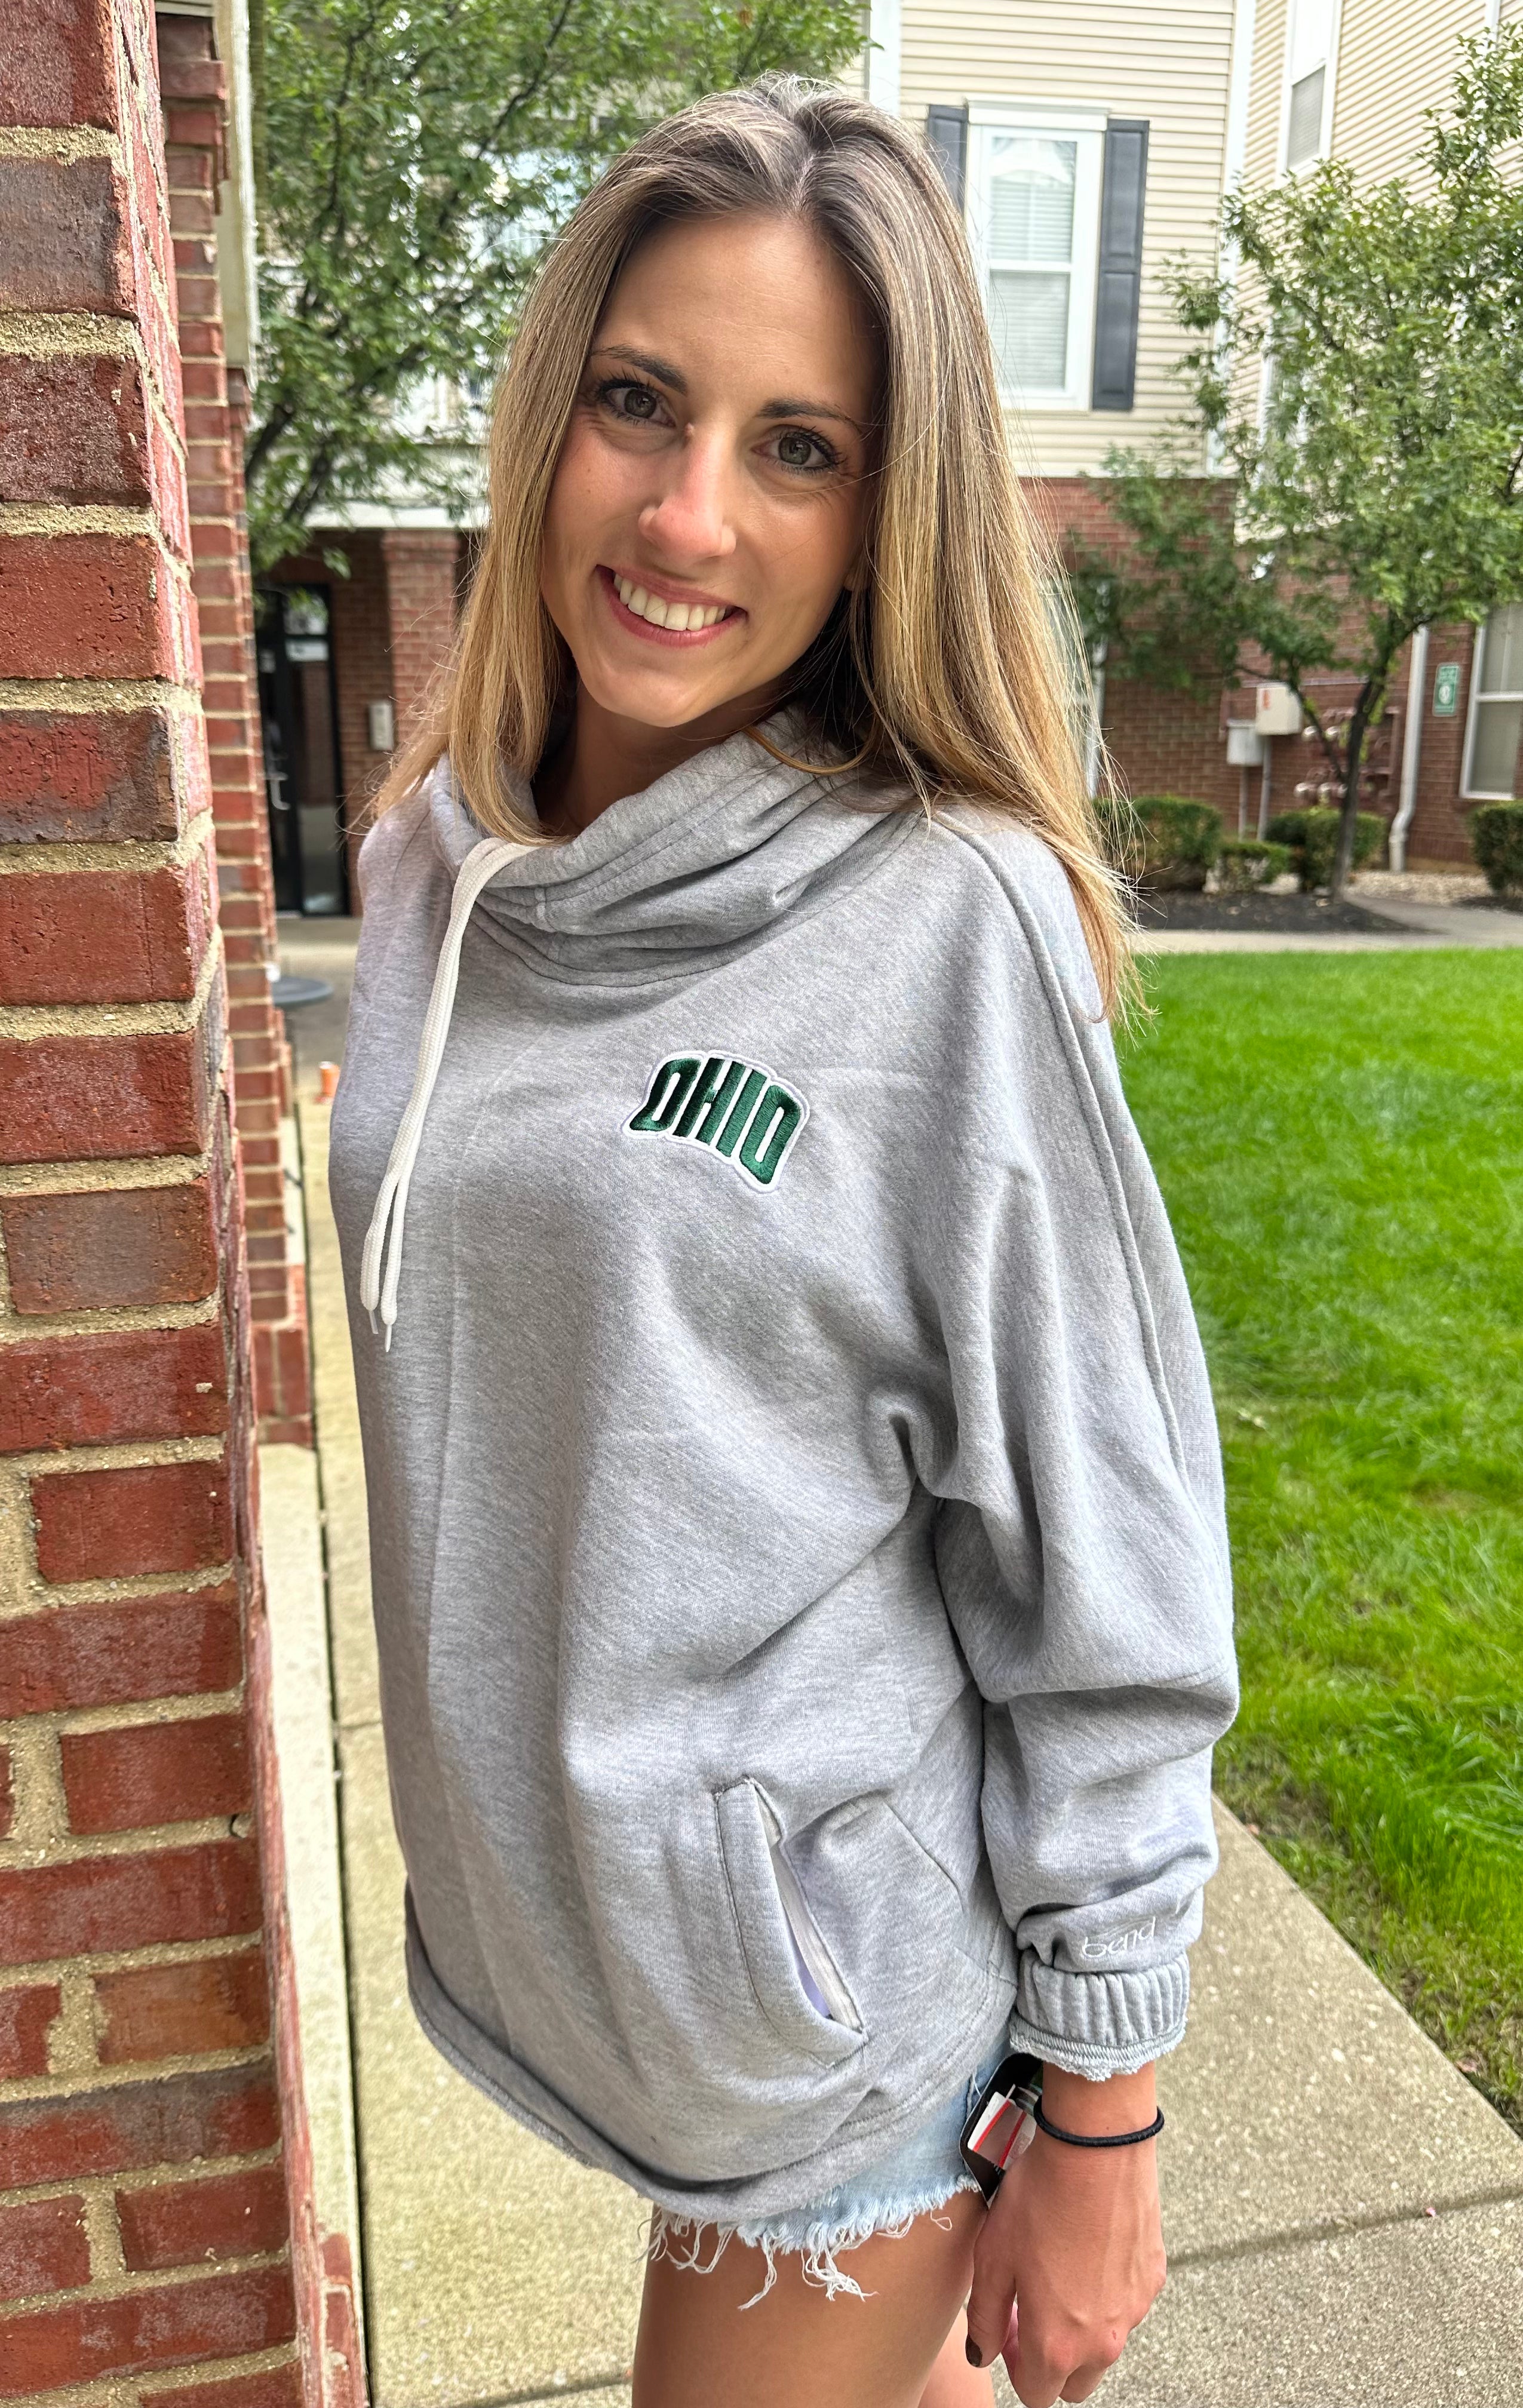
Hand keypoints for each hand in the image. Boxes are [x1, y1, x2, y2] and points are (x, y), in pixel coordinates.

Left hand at [963, 2067, 1165, 2405]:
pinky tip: (1088, 2248)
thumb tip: (982, 2352)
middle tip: (1030, 2308)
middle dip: (1051, 2359)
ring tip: (1058, 2272)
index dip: (1016, 2367)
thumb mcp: (991, 2257)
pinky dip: (1107, 2292)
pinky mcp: (1153, 2278)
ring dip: (1080, 2328)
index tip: (1008, 2331)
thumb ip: (983, 2317)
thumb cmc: (1039, 2199)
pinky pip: (1127, 2304)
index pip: (1037, 2394)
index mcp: (1058, 2344)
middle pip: (1076, 2382)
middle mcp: (1103, 2340)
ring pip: (1104, 2345)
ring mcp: (1134, 2310)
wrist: (1095, 2148)